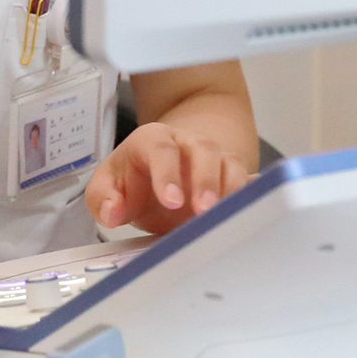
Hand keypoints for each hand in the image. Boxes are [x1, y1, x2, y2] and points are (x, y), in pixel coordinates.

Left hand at [84, 122, 251, 234]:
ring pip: (230, 163)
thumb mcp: (108, 186)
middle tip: (204, 211)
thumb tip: (111, 212)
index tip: (171, 201)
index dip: (167, 172)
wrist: (161, 171)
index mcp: (152, 140)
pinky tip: (255, 213)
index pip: (160, 147)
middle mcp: (187, 144)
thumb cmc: (134, 179)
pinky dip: (253, 196)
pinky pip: (249, 181)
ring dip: (231, 190)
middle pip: (203, 149)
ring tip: (227, 217)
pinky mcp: (232, 177)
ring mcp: (214, 158)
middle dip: (206, 179)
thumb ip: (102, 198)